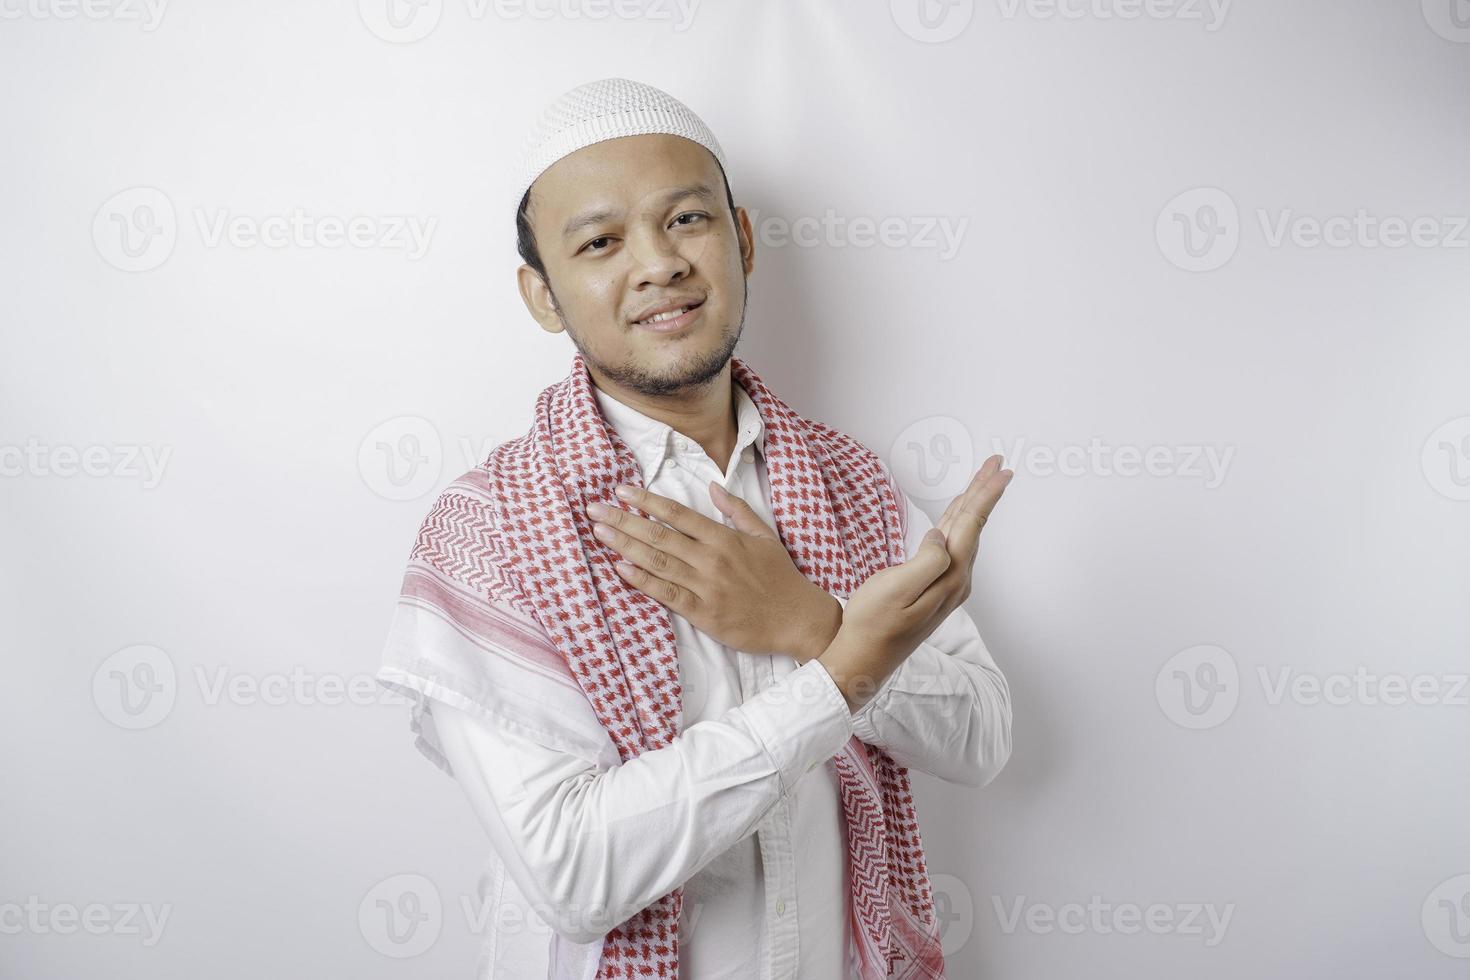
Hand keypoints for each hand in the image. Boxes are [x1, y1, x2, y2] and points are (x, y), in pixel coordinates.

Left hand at [586, 481, 841, 659]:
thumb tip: (712, 485)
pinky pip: (668, 595)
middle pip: (660, 535)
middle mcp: (712, 558)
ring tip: (600, 533)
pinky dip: (644, 582)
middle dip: (624, 521)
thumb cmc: (781, 577)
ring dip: (627, 546)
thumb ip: (736, 509)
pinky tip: (622, 570)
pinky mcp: (704, 613)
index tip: (621, 491)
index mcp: (724, 537)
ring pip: (659, 562)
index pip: (677, 514)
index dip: (646, 502)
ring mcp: (706, 586)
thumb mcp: (764, 535)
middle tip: (594, 510)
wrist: (797, 618)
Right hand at [836, 455, 1012, 673]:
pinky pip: (952, 546)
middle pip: (973, 526)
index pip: (972, 524)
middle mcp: (955, 580)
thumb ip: (925, 560)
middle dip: (985, 492)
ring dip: (973, 505)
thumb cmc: (872, 623)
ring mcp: (946, 585)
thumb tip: (939, 537)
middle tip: (998, 464)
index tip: (1002, 470)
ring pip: (964, 534)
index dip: (986, 494)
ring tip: (983, 481)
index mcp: (950, 576)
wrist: (863, 657)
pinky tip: (956, 515)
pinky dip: (957, 523)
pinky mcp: (933, 587)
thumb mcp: (895, 588)